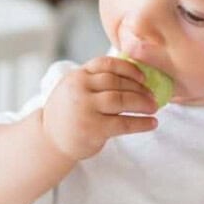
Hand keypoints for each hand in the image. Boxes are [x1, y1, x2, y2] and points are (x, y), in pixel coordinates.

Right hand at [41, 55, 157, 160]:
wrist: (49, 139)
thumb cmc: (69, 112)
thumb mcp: (74, 89)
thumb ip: (94, 80)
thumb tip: (134, 76)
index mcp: (77, 76)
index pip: (106, 64)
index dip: (128, 68)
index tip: (143, 77)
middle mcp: (79, 89)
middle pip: (116, 83)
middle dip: (139, 89)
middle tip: (152, 96)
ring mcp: (85, 108)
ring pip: (121, 100)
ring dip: (142, 103)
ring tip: (154, 108)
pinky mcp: (93, 128)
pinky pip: (123, 123)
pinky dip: (141, 123)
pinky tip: (152, 123)